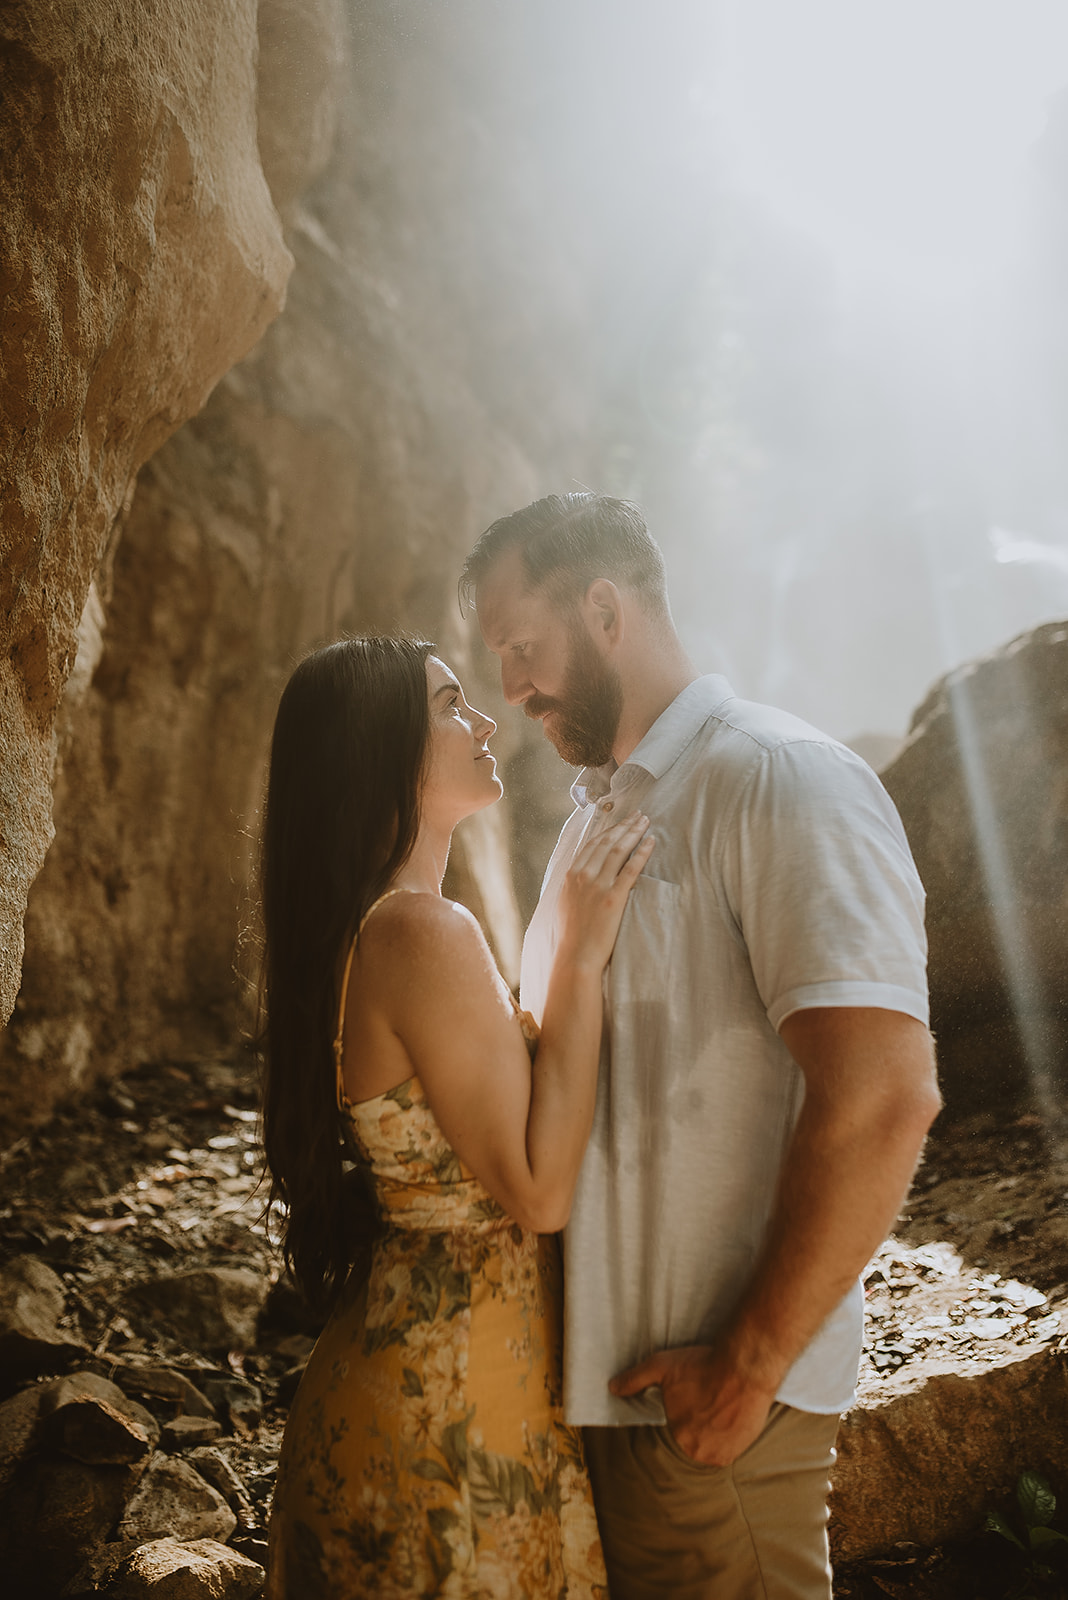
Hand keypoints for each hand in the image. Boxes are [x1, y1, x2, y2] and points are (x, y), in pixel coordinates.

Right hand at [556, 813, 654, 972]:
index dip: (609, 830)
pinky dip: (642, 853)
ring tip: (646, 822)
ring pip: (619, 850)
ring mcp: (597, 886)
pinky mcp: (613, 898)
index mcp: (570, 875)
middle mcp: (583, 876)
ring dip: (634, 833)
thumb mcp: (567, 904)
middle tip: (639, 815)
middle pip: (607, 842)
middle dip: (625, 826)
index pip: (593, 845)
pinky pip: (631, 869)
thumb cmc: (572, 935)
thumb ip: (575, 886)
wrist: (575, 956)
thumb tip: (583, 876)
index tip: (621, 821)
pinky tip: (651, 842)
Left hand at [609, 1343, 776, 1466]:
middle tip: (709, 1398)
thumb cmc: (702, 1366)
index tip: (695, 1395)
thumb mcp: (662, 1366)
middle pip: (695, 1437)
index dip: (686, 1409)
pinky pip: (730, 1447)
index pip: (678, 1427)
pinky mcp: (740, 1450)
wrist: (744, 1368)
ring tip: (721, 1406)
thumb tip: (612, 1388)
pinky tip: (731, 1414)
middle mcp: (699, 1452)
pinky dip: (730, 1435)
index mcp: (679, 1436)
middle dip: (700, 1420)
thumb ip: (636, 1379)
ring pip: (712, 1443)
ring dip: (715, 1430)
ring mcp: (721, 1453)